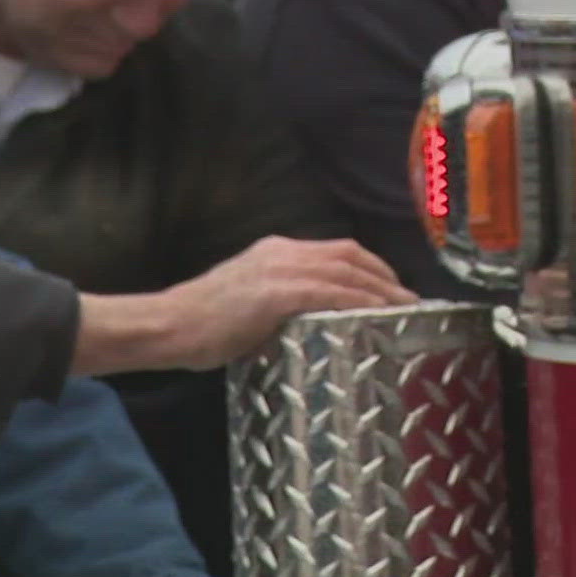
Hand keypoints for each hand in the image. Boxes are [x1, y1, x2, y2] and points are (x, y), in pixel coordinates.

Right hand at [72, 238, 414, 376]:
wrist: (166, 326)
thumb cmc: (201, 326)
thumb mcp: (248, 303)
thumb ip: (280, 304)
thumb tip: (311, 324)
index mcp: (276, 251)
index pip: (337, 250)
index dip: (372, 267)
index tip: (392, 288)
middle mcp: (283, 252)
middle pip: (351, 254)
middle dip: (386, 276)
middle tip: (409, 300)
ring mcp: (280, 270)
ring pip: (347, 271)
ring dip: (382, 289)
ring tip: (405, 310)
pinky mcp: (276, 293)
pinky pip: (330, 293)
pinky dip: (359, 301)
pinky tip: (378, 315)